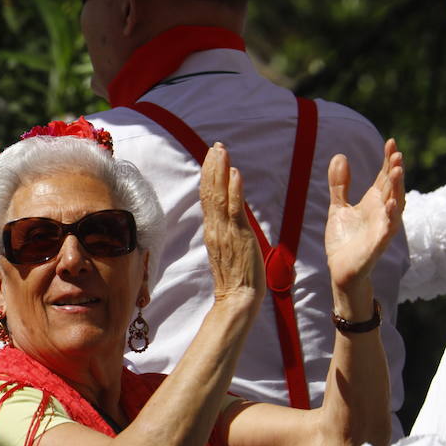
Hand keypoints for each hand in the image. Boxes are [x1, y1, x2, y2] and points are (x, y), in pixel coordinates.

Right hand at [198, 143, 264, 308]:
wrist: (237, 299)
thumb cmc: (236, 279)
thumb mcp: (228, 251)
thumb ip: (226, 233)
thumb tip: (227, 220)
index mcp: (213, 231)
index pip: (208, 197)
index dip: (208, 176)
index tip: (211, 156)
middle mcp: (215, 228)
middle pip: (209, 192)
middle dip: (212, 167)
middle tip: (215, 146)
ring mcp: (225, 231)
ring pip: (219, 196)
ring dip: (220, 171)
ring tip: (221, 151)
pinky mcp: (238, 236)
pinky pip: (234, 209)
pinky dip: (234, 190)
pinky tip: (235, 173)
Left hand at [324, 139, 404, 315]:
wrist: (341, 270)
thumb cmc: (344, 240)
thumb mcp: (338, 207)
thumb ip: (340, 184)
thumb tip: (340, 156)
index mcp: (374, 201)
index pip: (384, 176)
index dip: (388, 160)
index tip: (391, 142)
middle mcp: (382, 212)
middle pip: (393, 187)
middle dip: (396, 171)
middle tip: (397, 153)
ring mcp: (382, 227)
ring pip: (395, 205)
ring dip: (398, 188)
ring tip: (398, 171)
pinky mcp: (378, 244)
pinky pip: (388, 229)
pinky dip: (391, 217)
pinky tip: (391, 204)